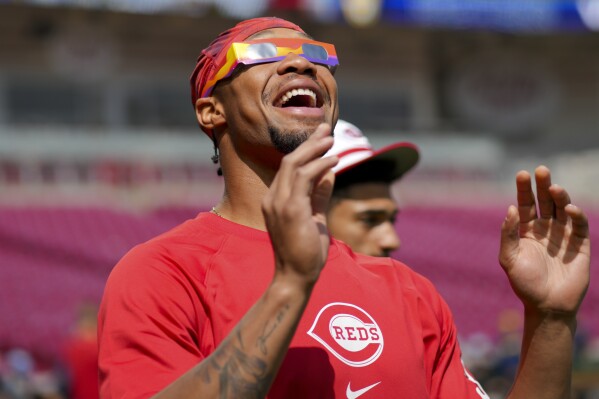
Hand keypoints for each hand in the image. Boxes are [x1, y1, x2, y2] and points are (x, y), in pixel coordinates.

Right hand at [262, 123, 338, 286]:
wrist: (295, 277)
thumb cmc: (305, 252)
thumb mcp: (315, 218)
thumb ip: (319, 196)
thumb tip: (330, 174)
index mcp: (275, 200)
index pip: (288, 168)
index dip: (305, 150)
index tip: (322, 137)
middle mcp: (273, 198)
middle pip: (289, 160)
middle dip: (310, 142)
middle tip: (328, 128)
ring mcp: (279, 204)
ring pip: (293, 164)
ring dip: (315, 149)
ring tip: (332, 140)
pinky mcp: (291, 210)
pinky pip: (304, 178)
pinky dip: (319, 166)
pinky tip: (334, 161)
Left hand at [499, 166, 589, 315]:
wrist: (547, 306)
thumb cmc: (524, 283)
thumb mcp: (509, 258)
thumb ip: (508, 234)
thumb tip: (510, 208)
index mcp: (526, 230)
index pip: (525, 204)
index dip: (524, 189)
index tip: (522, 174)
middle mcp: (545, 229)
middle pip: (545, 201)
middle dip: (543, 185)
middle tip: (541, 170)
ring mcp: (563, 235)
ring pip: (562, 209)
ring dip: (560, 197)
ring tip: (554, 188)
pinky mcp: (579, 244)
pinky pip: (578, 225)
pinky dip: (575, 215)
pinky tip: (569, 209)